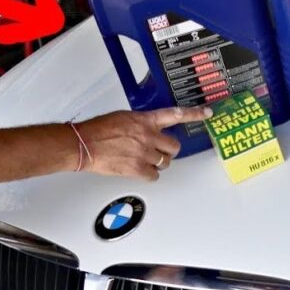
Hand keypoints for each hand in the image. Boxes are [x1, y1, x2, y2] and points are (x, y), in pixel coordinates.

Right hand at [75, 106, 211, 180]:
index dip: (194, 114)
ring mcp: (144, 153)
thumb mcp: (123, 117)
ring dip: (159, 163)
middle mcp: (148, 136)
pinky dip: (150, 175)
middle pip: (174, 146)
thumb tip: (148, 129)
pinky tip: (141, 171)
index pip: (175, 114)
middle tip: (160, 151)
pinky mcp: (137, 169)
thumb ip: (140, 122)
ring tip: (146, 160)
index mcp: (145, 120)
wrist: (83, 144)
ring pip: (165, 162)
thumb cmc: (97, 130)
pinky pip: (154, 176)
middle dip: (169, 150)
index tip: (207, 113)